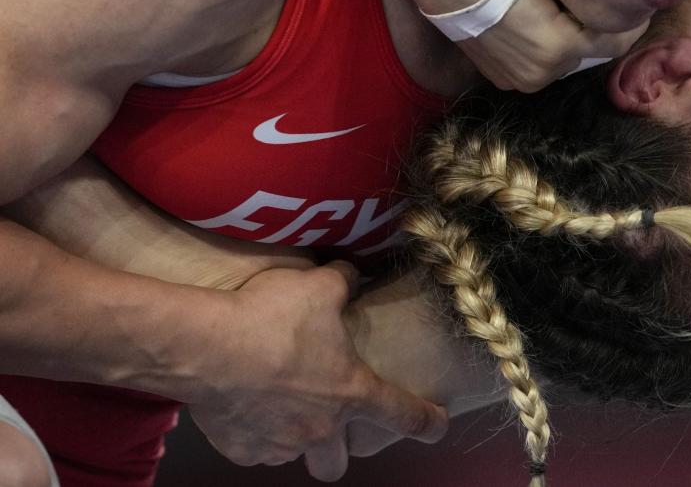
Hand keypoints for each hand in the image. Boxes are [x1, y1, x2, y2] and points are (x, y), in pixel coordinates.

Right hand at [187, 261, 446, 480]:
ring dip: (291, 438)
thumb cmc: (272, 317)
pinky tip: (245, 405)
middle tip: (329, 427)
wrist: (205, 347)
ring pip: (292, 455)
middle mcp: (319, 428)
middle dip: (338, 452)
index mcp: (351, 392)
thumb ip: (343, 282)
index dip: (428, 422)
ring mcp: (278, 445)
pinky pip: (254, 450)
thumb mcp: (319, 285)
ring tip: (278, 407)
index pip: (405, 415)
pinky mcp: (240, 450)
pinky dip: (254, 434)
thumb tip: (351, 274)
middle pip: (336, 464)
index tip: (438, 424)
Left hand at [413, 0, 646, 91]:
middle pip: (591, 51)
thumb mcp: (507, 1)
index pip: (569, 55)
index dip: (587, 22)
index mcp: (514, 74)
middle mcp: (530, 79)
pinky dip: (620, 7)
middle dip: (605, 19)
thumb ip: (537, 9)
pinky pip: (613, 32)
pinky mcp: (559, 46)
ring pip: (605, 42)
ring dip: (615, 13)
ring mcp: (545, 68)